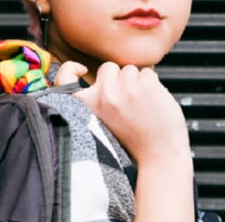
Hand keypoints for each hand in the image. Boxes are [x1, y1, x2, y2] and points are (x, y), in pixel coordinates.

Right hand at [55, 61, 190, 165]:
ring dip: (137, 83)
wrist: (160, 155)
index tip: (81, 69)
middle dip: (118, 78)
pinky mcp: (145, 86)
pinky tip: (153, 104)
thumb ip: (96, 100)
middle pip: (108, 67)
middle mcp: (103, 96)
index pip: (64, 79)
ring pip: (130, 70)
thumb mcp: (100, 123)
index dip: (70, 69)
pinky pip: (148, 73)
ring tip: (141, 106)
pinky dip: (153, 85)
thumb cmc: (132, 141)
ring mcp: (125, 89)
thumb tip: (103, 74)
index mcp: (87, 107)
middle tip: (126, 101)